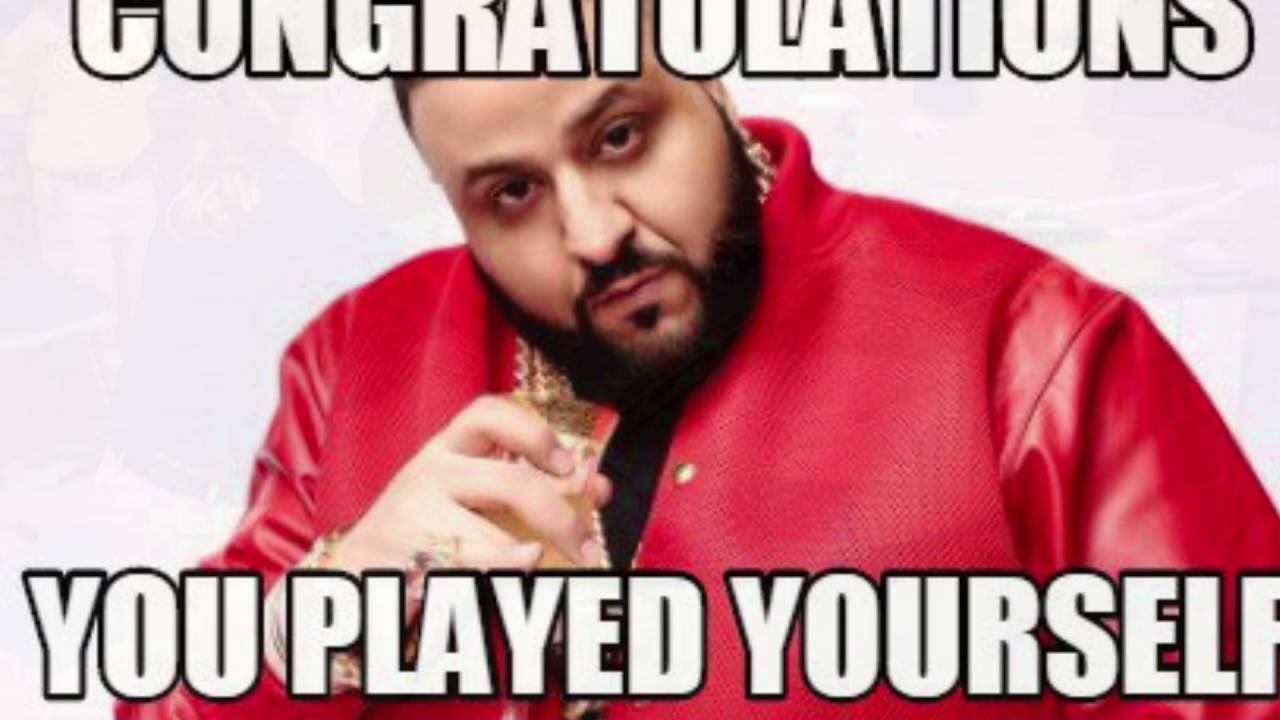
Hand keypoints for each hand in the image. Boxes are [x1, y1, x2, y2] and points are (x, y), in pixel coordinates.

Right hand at [330, 395, 611, 576]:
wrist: (352, 569)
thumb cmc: (426, 528)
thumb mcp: (471, 496)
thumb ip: (531, 487)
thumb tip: (601, 488)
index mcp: (446, 448)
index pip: (488, 413)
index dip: (535, 433)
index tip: (568, 465)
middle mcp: (428, 474)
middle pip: (510, 483)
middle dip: (560, 517)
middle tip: (587, 547)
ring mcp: (413, 519)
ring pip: (493, 538)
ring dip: (534, 558)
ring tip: (554, 567)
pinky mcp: (404, 562)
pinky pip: (467, 572)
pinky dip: (501, 575)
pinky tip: (519, 574)